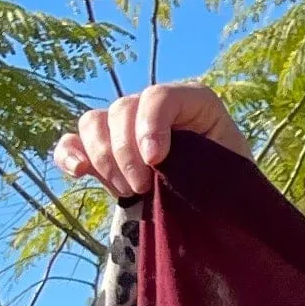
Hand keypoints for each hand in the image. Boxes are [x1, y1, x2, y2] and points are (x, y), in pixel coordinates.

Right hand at [55, 82, 246, 199]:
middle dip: (126, 152)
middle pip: (121, 109)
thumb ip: (205, 162)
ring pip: (93, 122)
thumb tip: (167, 166)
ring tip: (127, 191)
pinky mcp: (105, 152)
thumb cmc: (235, 191)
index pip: (159, 96)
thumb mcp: (231, 172)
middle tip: (144, 188)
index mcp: (193, 102)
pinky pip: (73, 143)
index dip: (151, 125)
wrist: (224, 209)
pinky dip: (70, 154)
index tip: (157, 161)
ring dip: (103, 158)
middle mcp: (154, 107)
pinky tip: (79, 173)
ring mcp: (126, 127)